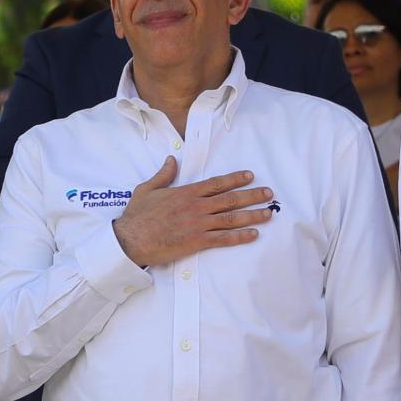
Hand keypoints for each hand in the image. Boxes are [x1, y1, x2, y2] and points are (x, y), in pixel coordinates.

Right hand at [113, 156, 273, 267]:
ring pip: (232, 218)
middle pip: (230, 199)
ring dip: (252, 215)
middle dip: (252, 195)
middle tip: (269, 193)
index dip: (235, 179)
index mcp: (185, 192)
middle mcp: (196, 206)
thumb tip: (171, 159)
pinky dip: (241, 236)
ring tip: (268, 213)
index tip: (250, 176)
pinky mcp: (197, 241)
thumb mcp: (147, 189)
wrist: (130, 239)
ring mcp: (198, 224)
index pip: (216, 183)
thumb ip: (163, 175)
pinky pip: (224, 239)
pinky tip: (254, 234)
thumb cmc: (137, 215)